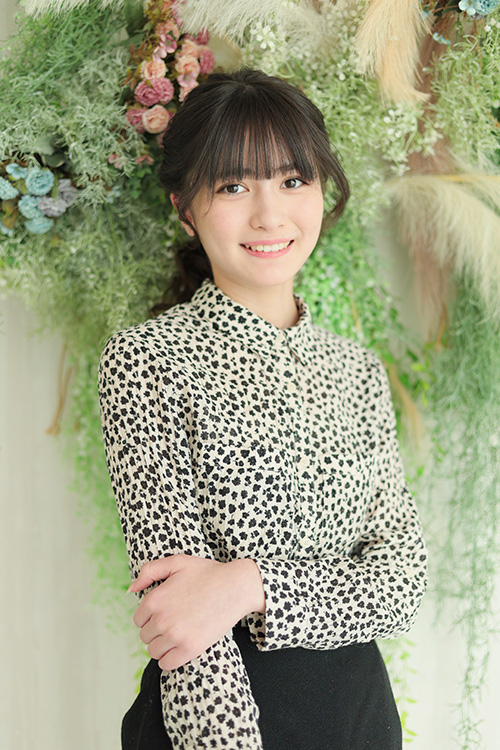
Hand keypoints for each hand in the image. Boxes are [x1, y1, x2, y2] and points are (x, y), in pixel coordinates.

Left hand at [129, 554, 264, 669]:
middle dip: (156, 630)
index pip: (138, 620)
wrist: (235, 587)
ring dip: (162, 645)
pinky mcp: (190, 649)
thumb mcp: (176, 562)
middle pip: (145, 636)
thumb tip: (131, 589)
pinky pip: (166, 664)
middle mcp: (161, 620)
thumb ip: (149, 571)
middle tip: (174, 621)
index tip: (165, 612)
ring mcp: (175, 636)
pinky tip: (178, 648)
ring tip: (177, 634)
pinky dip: (169, 659)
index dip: (150, 616)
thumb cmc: (207, 573)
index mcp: (154, 600)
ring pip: (153, 651)